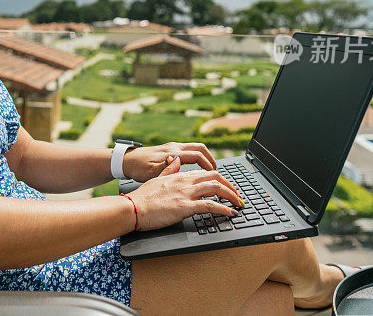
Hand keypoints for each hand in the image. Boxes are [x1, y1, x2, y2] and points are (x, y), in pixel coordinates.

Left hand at [122, 141, 217, 181]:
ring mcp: (172, 147)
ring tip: (211, 171)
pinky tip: (197, 169)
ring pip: (195, 148)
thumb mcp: (150, 173)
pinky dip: (198, 158)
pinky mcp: (169, 150)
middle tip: (218, 173)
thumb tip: (177, 161)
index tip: (215, 175)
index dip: (209, 165)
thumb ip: (165, 169)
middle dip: (211, 159)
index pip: (198, 155)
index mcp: (172, 153)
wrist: (125, 161)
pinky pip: (189, 151)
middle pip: (200, 148)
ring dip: (205, 158)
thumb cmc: (137, 168)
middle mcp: (174, 147)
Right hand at [127, 157, 243, 230]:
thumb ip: (169, 169)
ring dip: (231, 196)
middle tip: (238, 195)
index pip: (206, 172)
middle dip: (230, 186)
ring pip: (216, 188)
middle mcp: (185, 182)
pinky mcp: (185, 206)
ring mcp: (186, 193)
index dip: (220, 179)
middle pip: (215, 178)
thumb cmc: (142, 197)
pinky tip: (230, 212)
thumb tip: (176, 160)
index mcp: (180, 175)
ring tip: (239, 203)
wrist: (133, 207)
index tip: (227, 186)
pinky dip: (223, 208)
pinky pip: (209, 205)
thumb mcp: (156, 179)